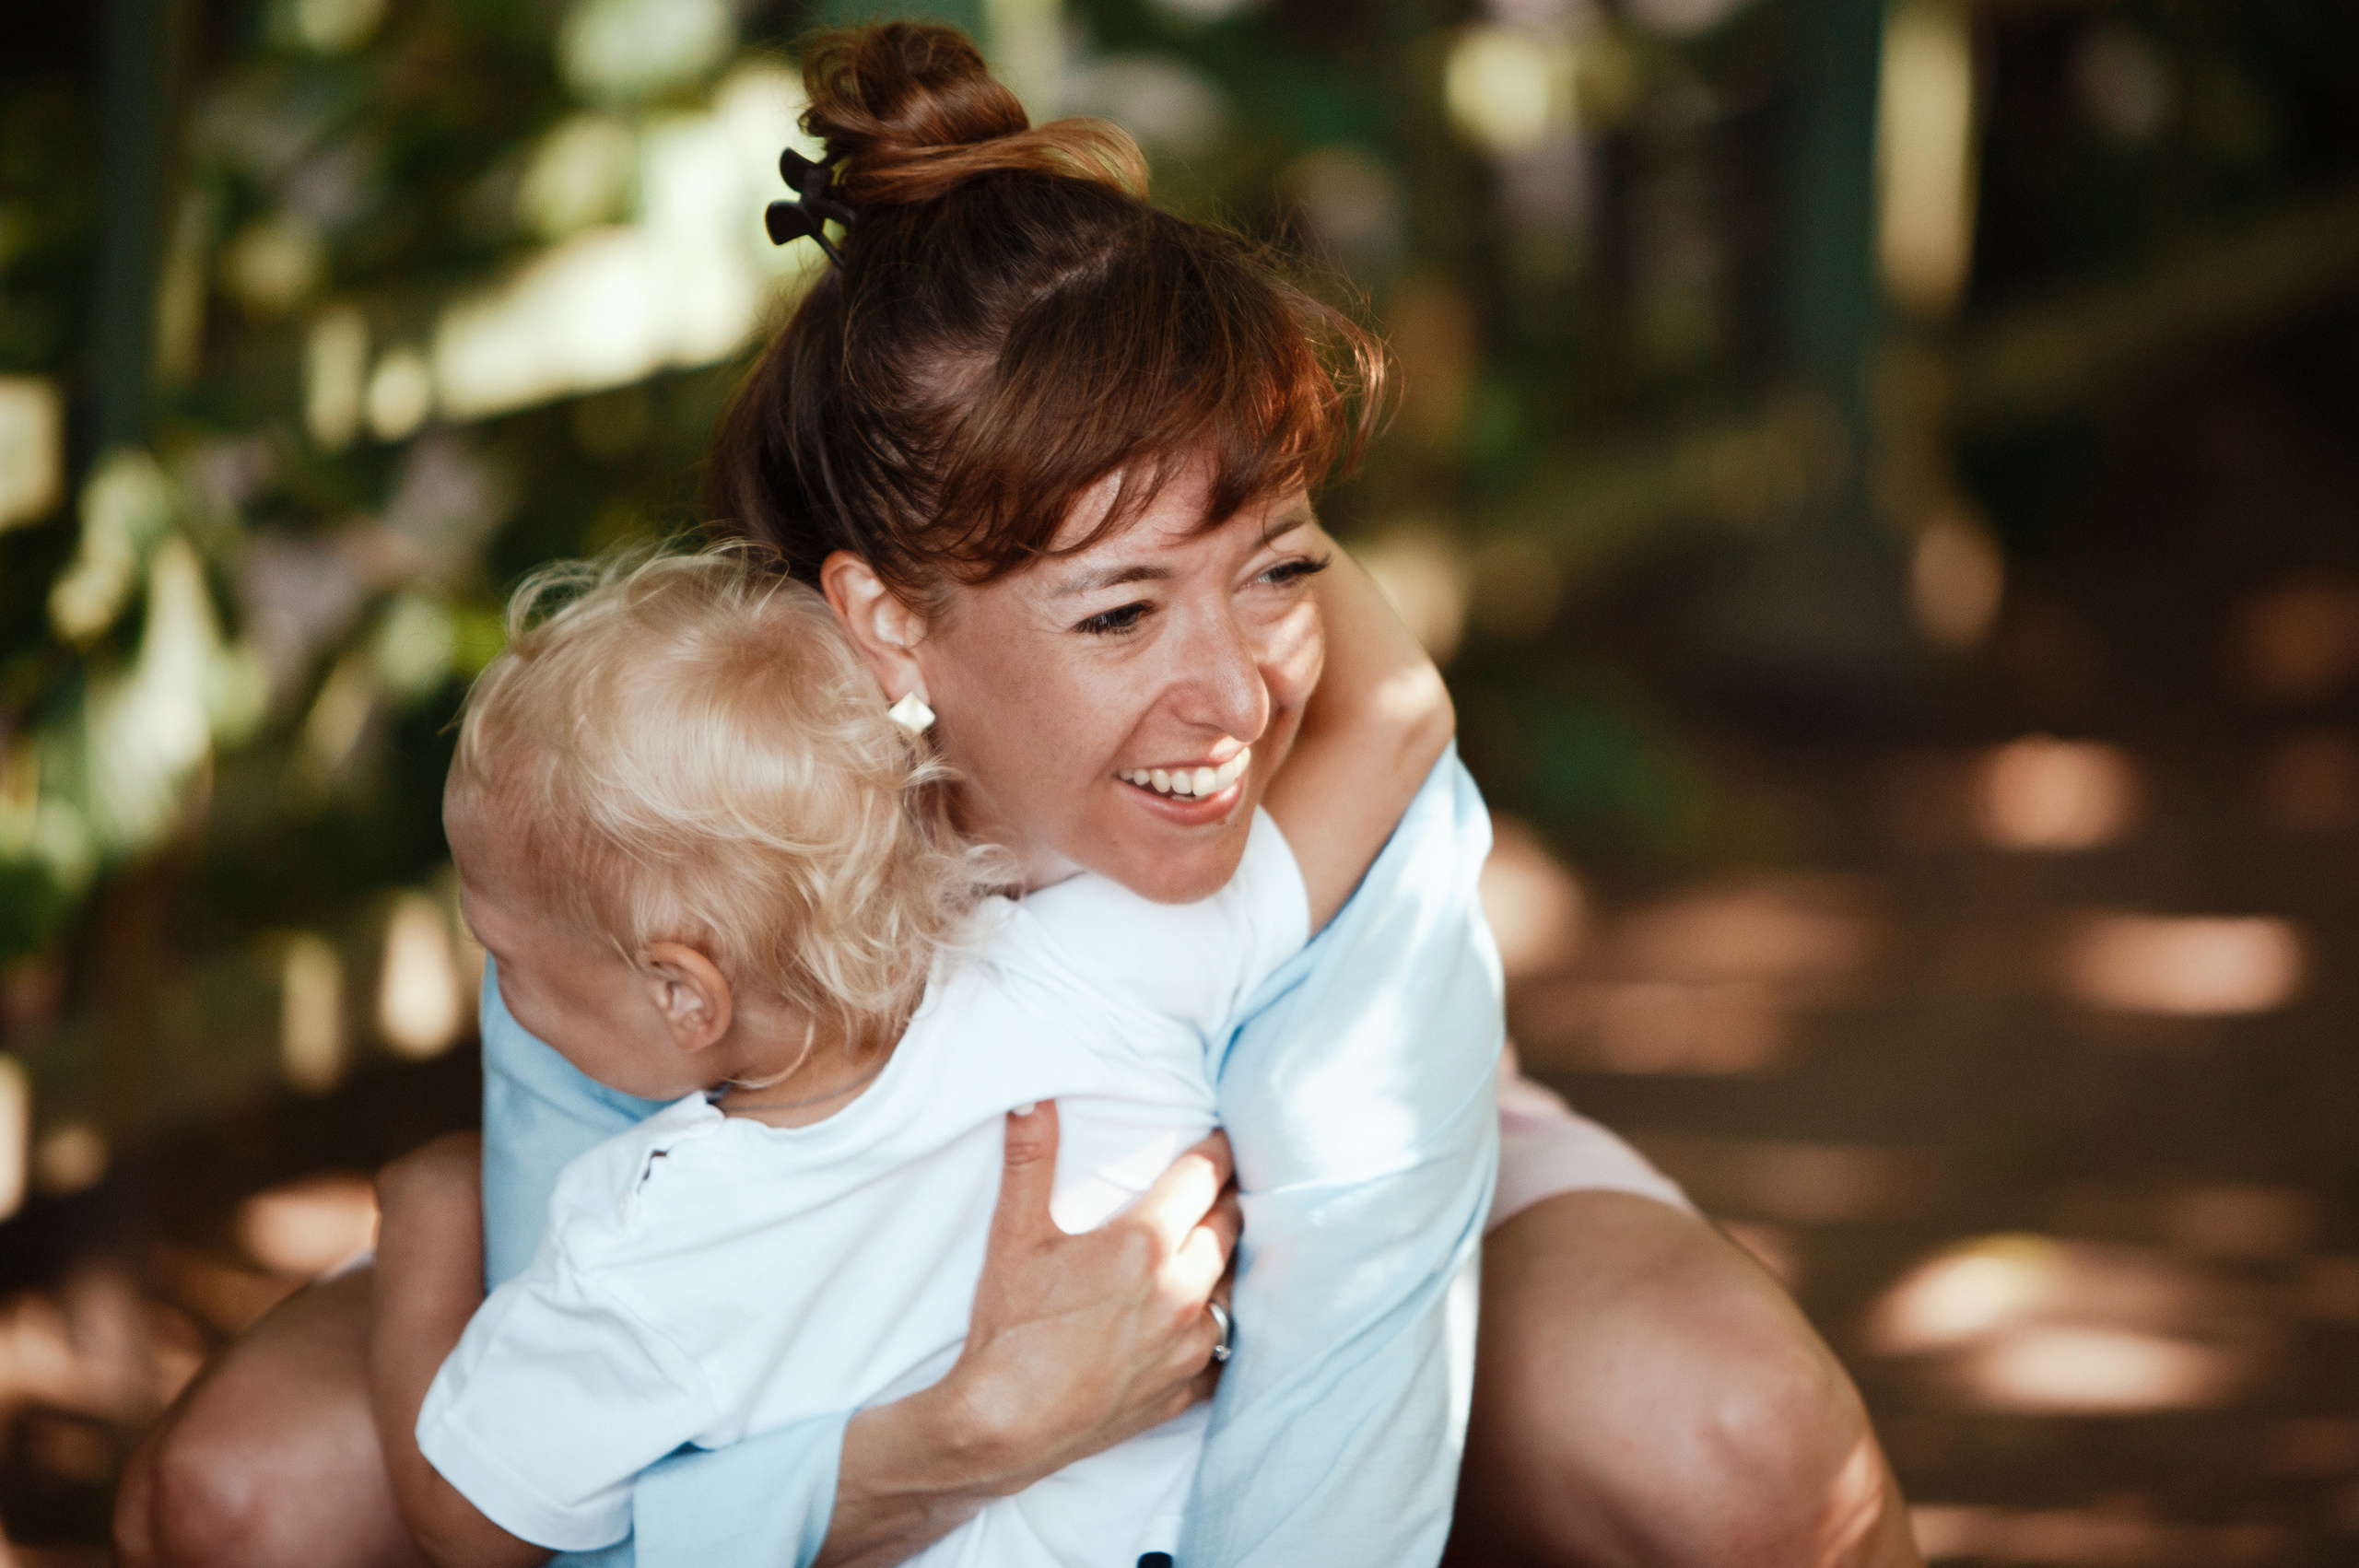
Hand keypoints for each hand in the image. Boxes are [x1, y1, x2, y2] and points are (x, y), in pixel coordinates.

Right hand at [946, 1101, 1239, 1491]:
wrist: (1004, 1426)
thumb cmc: (1009, 1329)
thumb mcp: (1014, 1236)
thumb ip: (1030, 1159)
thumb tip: (1031, 1098)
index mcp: (1146, 1243)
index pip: (1205, 1177)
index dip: (1218, 1150)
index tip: (1224, 1136)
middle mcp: (1182, 1289)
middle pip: (1231, 1225)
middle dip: (1229, 1198)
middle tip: (1222, 1182)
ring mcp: (1189, 1343)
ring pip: (1237, 1285)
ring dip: (1231, 1260)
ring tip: (1222, 1242)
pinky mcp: (1185, 1388)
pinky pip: (1226, 1350)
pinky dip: (1221, 1327)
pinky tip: (1212, 1318)